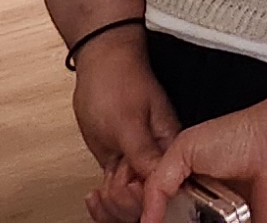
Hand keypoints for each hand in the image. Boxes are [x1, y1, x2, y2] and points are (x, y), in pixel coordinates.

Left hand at [72, 36, 175, 221]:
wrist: (101, 62)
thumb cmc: (118, 80)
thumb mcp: (128, 121)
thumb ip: (144, 154)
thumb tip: (159, 183)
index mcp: (171, 147)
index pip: (167, 190)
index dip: (145, 198)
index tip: (127, 186)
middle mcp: (158, 159)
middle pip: (148, 203)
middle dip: (126, 202)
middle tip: (113, 182)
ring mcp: (138, 163)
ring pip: (130, 204)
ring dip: (112, 203)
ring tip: (102, 189)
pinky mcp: (122, 163)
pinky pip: (117, 195)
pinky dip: (104, 203)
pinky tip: (95, 198)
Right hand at [139, 97, 266, 222]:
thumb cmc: (242, 136)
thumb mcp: (185, 148)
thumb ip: (157, 183)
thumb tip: (147, 218)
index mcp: (194, 183)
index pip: (165, 211)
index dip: (155, 216)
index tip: (150, 219)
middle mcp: (211, 205)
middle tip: (169, 220)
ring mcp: (230, 220)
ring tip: (202, 218)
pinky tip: (218, 222)